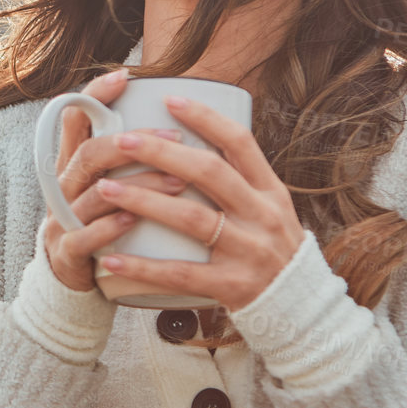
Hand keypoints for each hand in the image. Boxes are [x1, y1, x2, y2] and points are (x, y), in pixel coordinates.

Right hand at [43, 69, 188, 293]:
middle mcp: (64, 186)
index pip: (74, 118)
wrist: (74, 280)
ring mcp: (62, 219)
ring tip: (177, 182)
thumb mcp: (110, 186)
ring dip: (137, 186)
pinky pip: (83, 236)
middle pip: (89, 153)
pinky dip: (109, 227)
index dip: (95, 95)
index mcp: (74, 164)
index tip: (127, 76)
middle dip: (132, 143)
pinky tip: (135, 220)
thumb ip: (129, 157)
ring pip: (94, 194)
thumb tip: (177, 120)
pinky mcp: (66, 252)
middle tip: (176, 139)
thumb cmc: (103, 224)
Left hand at [93, 92, 304, 309]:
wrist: (300, 308)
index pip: (240, 143)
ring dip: (145, 201)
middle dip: (162, 153)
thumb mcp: (269, 209)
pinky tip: (113, 259)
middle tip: (122, 140)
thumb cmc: (272, 251)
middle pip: (210, 173)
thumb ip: (239, 179)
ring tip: (107, 188)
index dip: (205, 118)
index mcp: (270, 191)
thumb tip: (196, 136)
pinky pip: (181, 274)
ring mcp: (248, 251)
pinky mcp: (231, 286)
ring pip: (192, 219)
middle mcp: (262, 215)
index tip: (169, 99)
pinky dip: (144, 267)